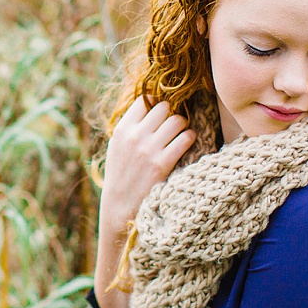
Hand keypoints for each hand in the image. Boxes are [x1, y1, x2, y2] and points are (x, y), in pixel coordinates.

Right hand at [100, 98, 196, 233]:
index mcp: (122, 130)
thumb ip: (131, 126)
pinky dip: (190, 137)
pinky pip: (186, 138)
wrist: (121, 207)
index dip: (156, 103)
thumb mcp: (117, 146)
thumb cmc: (122, 174)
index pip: (144, 100)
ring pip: (177, 120)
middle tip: (173, 124)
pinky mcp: (163, 163)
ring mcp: (149, 150)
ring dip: (183, 125)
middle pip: (163, 107)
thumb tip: (152, 103)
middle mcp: (135, 137)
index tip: (161, 113)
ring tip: (181, 134)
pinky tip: (186, 143)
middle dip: (171, 114)